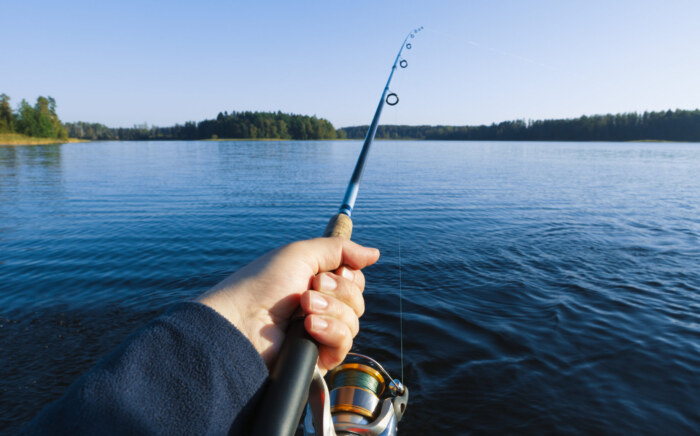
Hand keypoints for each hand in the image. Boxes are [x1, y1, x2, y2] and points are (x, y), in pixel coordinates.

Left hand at [198, 237, 379, 371]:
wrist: (241, 321)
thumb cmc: (264, 284)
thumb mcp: (302, 254)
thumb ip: (340, 250)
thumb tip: (375, 254)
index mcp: (316, 283)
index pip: (354, 280)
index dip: (348, 274)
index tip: (326, 271)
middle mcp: (320, 307)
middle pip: (358, 299)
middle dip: (338, 290)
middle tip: (310, 289)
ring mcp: (319, 334)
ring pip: (354, 321)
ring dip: (331, 310)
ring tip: (303, 309)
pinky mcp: (318, 358)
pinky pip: (345, 345)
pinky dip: (331, 332)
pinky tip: (309, 328)